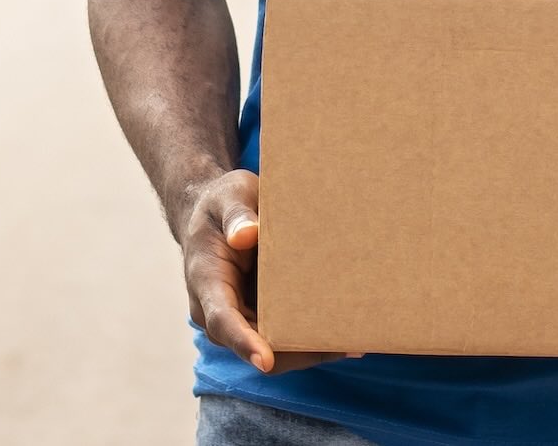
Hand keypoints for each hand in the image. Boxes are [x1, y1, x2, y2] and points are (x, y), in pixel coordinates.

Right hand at [180, 168, 356, 375]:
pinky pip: (278, 334)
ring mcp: (238, 315)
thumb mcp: (228, 197)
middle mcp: (218, 309)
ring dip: (305, 349)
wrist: (213, 211)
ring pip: (269, 348)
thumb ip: (236, 215)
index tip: (265, 360)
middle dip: (292, 352)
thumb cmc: (221, 202)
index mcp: (207, 282)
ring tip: (350, 343)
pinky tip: (341, 330)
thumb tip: (246, 235)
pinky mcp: (256, 312)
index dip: (244, 342)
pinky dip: (306, 336)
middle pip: (253, 345)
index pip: (222, 320)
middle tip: (337, 347)